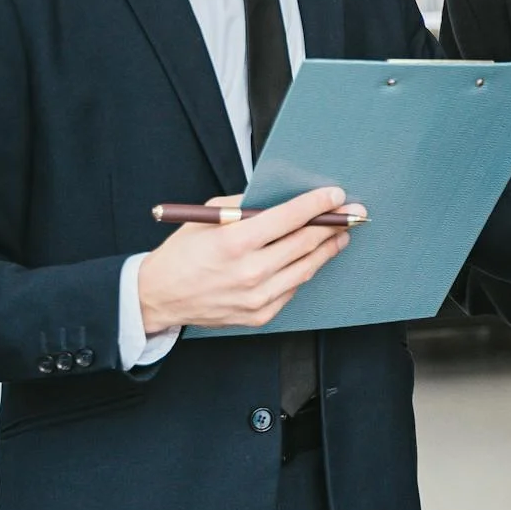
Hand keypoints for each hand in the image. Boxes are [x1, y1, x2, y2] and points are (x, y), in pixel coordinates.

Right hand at [137, 188, 361, 332]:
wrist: (159, 297)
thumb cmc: (183, 253)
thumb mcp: (208, 217)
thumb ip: (246, 206)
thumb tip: (283, 198)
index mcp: (235, 242)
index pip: (289, 218)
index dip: (317, 204)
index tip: (335, 195)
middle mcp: (250, 271)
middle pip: (305, 243)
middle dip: (332, 225)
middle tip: (350, 214)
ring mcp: (257, 297)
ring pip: (306, 268)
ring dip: (327, 249)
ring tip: (340, 236)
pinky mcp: (260, 315)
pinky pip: (292, 288)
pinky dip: (303, 271)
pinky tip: (310, 258)